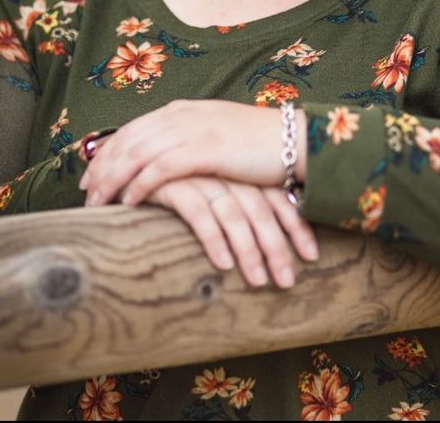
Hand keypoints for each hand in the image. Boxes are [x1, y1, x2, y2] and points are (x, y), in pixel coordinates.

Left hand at [79, 99, 306, 207]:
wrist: (293, 141)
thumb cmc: (256, 145)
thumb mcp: (214, 136)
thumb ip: (187, 141)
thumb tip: (165, 162)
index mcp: (182, 110)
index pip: (132, 130)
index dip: (107, 152)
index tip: (90, 175)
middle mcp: (181, 115)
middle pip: (128, 140)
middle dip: (101, 167)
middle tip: (84, 194)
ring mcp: (193, 130)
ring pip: (138, 153)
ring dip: (113, 179)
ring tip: (98, 203)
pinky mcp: (206, 149)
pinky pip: (161, 168)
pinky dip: (140, 184)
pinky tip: (129, 201)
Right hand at [145, 175, 318, 288]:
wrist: (128, 157)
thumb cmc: (173, 180)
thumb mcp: (212, 184)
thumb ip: (237, 200)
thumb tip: (270, 236)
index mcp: (237, 165)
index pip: (275, 194)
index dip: (295, 224)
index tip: (311, 255)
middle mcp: (222, 167)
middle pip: (259, 207)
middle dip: (276, 245)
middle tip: (287, 281)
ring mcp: (198, 172)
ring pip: (234, 213)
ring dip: (250, 250)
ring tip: (260, 281)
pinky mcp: (172, 181)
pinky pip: (199, 213)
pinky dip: (214, 239)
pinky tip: (224, 264)